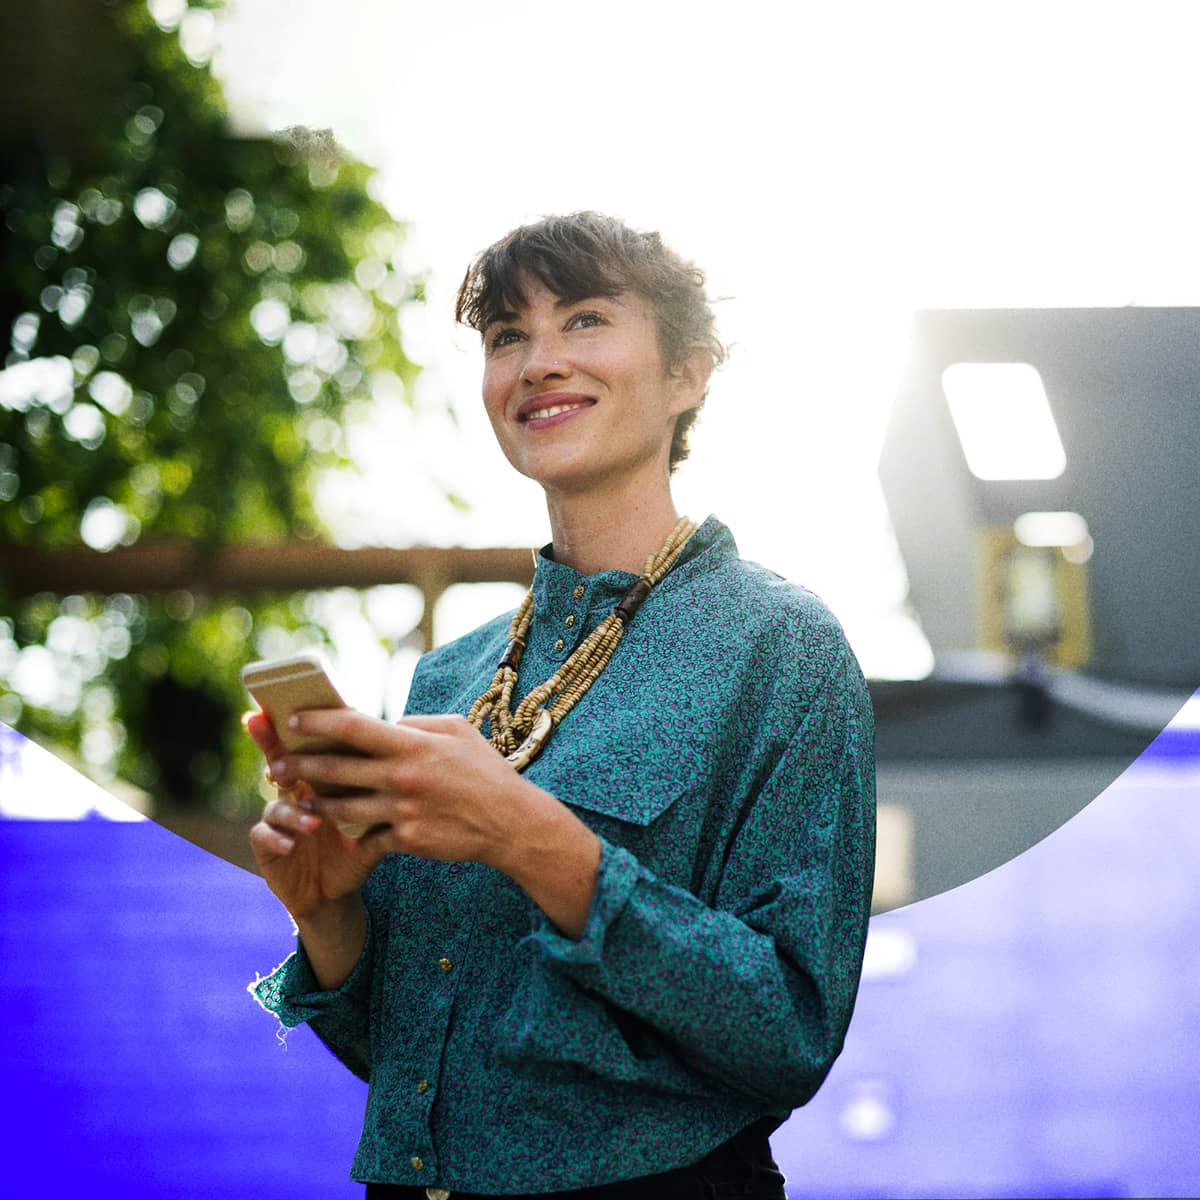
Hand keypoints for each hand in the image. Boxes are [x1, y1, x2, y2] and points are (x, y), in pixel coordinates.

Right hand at [244, 710, 382, 920]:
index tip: (294, 708)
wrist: (336, 890)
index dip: (299, 727)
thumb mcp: (375, 818)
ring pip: (276, 803)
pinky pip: (262, 835)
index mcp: (320, 779)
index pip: (310, 746)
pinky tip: (289, 844)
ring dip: (292, 811)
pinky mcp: (266, 845)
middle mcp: (293, 792)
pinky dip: (276, 837)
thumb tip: (414, 758)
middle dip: (273, 748)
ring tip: (313, 822)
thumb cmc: (358, 847)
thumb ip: (386, 790)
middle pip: (279, 761)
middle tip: (282, 747)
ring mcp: (277, 817)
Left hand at [269, 709, 602, 938]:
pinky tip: (339, 828)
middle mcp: (402, 777)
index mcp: (412, 744)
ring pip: (341, 808)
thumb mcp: (457, 731)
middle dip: (297, 766)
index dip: (316, 721)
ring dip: (314, 803)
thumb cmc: (484, 770)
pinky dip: (352, 831)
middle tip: (274, 765)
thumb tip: (385, 723)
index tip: (292, 720)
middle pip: (334, 769)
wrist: (511, 822)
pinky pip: (367, 836)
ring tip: (297, 799)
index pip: (352, 727)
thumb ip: (417, 724)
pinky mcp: (406, 841)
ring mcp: (402, 811)